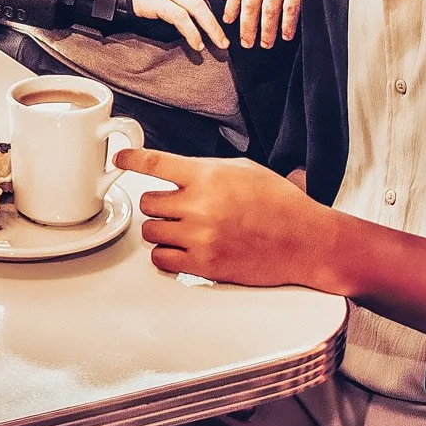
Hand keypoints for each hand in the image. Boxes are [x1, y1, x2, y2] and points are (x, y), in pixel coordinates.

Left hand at [117, 147, 337, 289]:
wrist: (305, 241)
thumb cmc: (280, 204)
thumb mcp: (243, 169)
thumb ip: (205, 169)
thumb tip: (176, 171)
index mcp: (208, 175)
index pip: (155, 163)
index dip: (132, 159)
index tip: (120, 159)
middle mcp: (199, 205)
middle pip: (147, 203)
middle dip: (158, 204)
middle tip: (174, 207)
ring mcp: (200, 237)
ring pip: (150, 232)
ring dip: (161, 229)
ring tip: (182, 228)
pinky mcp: (203, 265)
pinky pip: (161, 259)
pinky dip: (166, 254)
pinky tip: (182, 248)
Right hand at [125, 0, 231, 52]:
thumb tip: (209, 11)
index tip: (245, 0)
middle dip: (226, 6)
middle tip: (240, 26)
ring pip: (195, 6)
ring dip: (211, 27)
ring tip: (221, 44)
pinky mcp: (153, 2)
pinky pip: (177, 17)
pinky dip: (190, 32)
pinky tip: (197, 44)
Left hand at [226, 0, 310, 49]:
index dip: (231, 7)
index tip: (228, 22)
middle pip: (250, 2)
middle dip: (246, 26)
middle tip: (246, 43)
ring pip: (269, 7)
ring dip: (266, 29)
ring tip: (265, 43)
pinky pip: (291, 4)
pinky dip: (288, 22)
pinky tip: (287, 34)